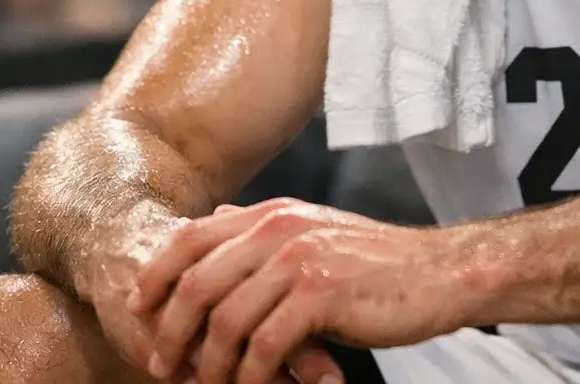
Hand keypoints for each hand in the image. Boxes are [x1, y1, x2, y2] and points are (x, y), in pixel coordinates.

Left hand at [131, 198, 475, 383]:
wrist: (441, 274)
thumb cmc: (378, 263)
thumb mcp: (314, 231)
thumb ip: (264, 229)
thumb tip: (215, 217)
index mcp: (273, 213)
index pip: (190, 238)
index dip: (155, 276)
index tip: (137, 311)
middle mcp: (279, 229)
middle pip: (196, 284)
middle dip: (172, 333)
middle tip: (164, 367)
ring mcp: (299, 260)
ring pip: (225, 322)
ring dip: (211, 366)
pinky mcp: (320, 295)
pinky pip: (264, 346)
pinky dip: (251, 377)